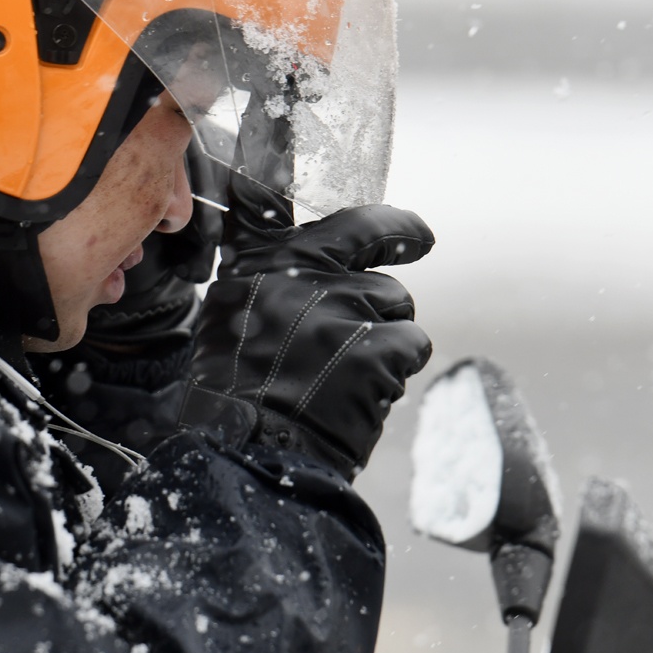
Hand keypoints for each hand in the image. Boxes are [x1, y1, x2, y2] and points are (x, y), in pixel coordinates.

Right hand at [181, 204, 434, 477]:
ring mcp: (341, 308)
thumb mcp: (232, 318)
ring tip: (352, 370)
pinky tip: (364, 392)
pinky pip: (410, 343)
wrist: (250, 454)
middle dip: (393, 259)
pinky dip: (396, 369)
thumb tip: (305, 254)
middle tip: (420, 239)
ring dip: (387, 333)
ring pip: (396, 302)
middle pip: (372, 250)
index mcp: (261, 264)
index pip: (300, 208)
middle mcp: (299, 275)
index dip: (344, 198)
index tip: (399, 213)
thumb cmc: (240, 393)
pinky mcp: (376, 347)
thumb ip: (271, 280)